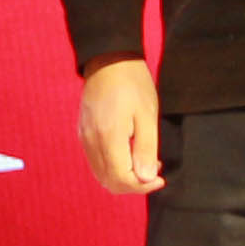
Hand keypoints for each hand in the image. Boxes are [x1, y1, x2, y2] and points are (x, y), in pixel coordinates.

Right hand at [77, 57, 162, 195]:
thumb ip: (145, 149)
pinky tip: (129, 154)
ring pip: (101, 174)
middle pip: (109, 182)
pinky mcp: (83, 132)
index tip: (161, 178)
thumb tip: (145, 178)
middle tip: (154, 172)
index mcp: (109, 137)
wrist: (108, 59)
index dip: (142, 186)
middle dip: (133, 185)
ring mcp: (85, 137)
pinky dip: (113, 167)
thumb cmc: (133, 84)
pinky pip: (96, 161)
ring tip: (144, 163)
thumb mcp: (147, 115)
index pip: (121, 179)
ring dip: (123, 177)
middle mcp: (92, 141)